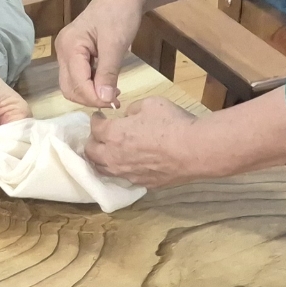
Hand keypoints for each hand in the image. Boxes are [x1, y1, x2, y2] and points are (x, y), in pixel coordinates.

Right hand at [56, 0, 142, 108]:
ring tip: (113, 94)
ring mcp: (68, 52)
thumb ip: (107, 73)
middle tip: (114, 101)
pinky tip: (108, 85)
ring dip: (91, 93)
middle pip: (69, 87)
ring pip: (73, 84)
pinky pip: (80, 76)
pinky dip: (92, 85)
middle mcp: (62, 50)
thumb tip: (104, 100)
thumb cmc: (121, 13)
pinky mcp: (76, 53)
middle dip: (90, 98)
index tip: (114, 103)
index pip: (76, 83)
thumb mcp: (116, 45)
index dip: (93, 97)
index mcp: (69, 46)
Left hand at [82, 96, 211, 188]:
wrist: (194, 150)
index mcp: (113, 134)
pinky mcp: (142, 183)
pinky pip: (123, 178)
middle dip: (91, 142)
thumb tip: (128, 116)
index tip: (99, 117)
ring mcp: (127, 173)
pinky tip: (125, 165)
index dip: (95, 120)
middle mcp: (114, 156)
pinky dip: (119, 170)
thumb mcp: (151, 103)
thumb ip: (133, 109)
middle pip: (91, 153)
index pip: (95, 128)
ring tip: (105, 153)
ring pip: (103, 170)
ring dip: (100, 160)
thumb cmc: (172, 123)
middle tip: (98, 135)